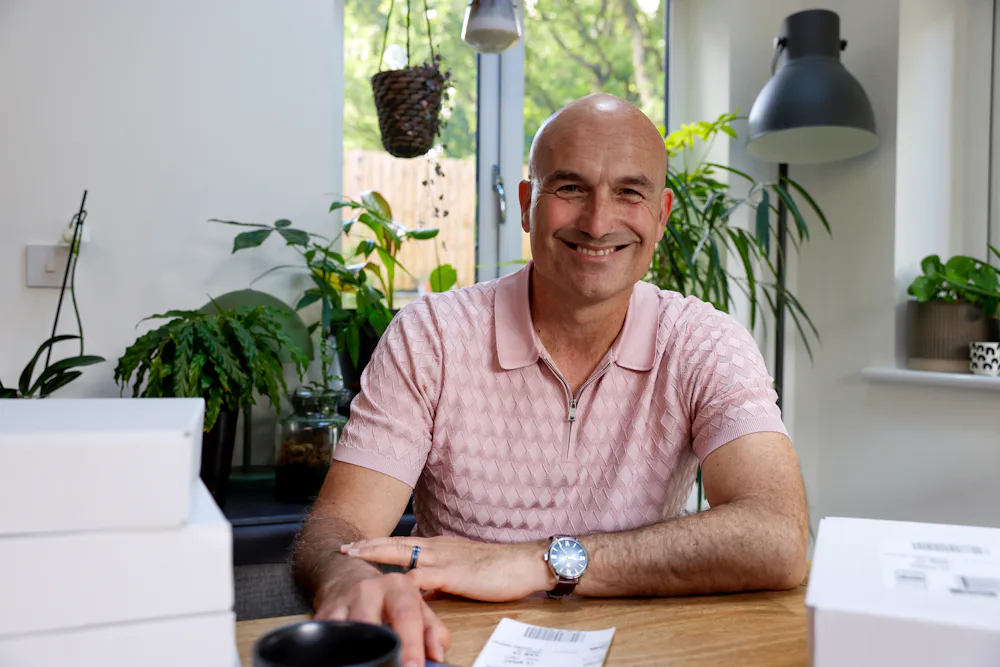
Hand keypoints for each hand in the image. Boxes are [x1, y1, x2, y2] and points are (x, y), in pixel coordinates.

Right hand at [314, 572, 449, 666]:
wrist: (349, 578)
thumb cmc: (389, 598)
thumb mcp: (416, 606)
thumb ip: (432, 630)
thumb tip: (437, 655)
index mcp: (398, 587)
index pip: (406, 616)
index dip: (411, 644)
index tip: (414, 666)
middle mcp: (368, 590)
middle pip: (371, 622)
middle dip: (380, 649)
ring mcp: (343, 601)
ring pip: (346, 629)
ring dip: (355, 651)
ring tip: (367, 663)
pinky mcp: (323, 614)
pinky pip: (327, 633)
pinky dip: (335, 648)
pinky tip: (345, 657)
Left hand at [341, 536, 554, 601]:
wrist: (525, 562)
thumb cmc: (499, 569)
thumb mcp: (463, 571)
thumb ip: (441, 578)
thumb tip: (422, 590)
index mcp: (440, 546)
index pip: (403, 541)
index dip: (378, 543)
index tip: (356, 545)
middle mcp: (438, 547)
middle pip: (396, 542)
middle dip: (368, 545)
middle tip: (344, 547)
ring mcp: (445, 558)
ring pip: (402, 552)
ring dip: (376, 553)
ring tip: (354, 555)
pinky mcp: (454, 573)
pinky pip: (424, 576)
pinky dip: (403, 581)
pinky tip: (387, 585)